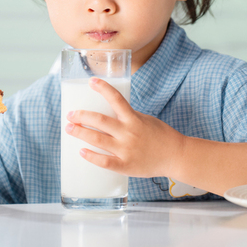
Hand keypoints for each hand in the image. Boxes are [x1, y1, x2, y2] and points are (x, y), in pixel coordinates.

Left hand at [65, 77, 185, 177]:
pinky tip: (82, 151)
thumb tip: (109, 113)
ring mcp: (126, 150)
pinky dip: (91, 156)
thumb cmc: (162, 136)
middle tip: (70, 115)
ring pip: (97, 140)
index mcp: (134, 119)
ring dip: (80, 133)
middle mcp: (128, 133)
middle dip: (81, 116)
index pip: (116, 99)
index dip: (103, 88)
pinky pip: (104, 162)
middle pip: (99, 121)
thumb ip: (129, 117)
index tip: (91, 81)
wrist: (176, 156)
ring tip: (69, 128)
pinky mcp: (125, 165)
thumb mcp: (146, 120)